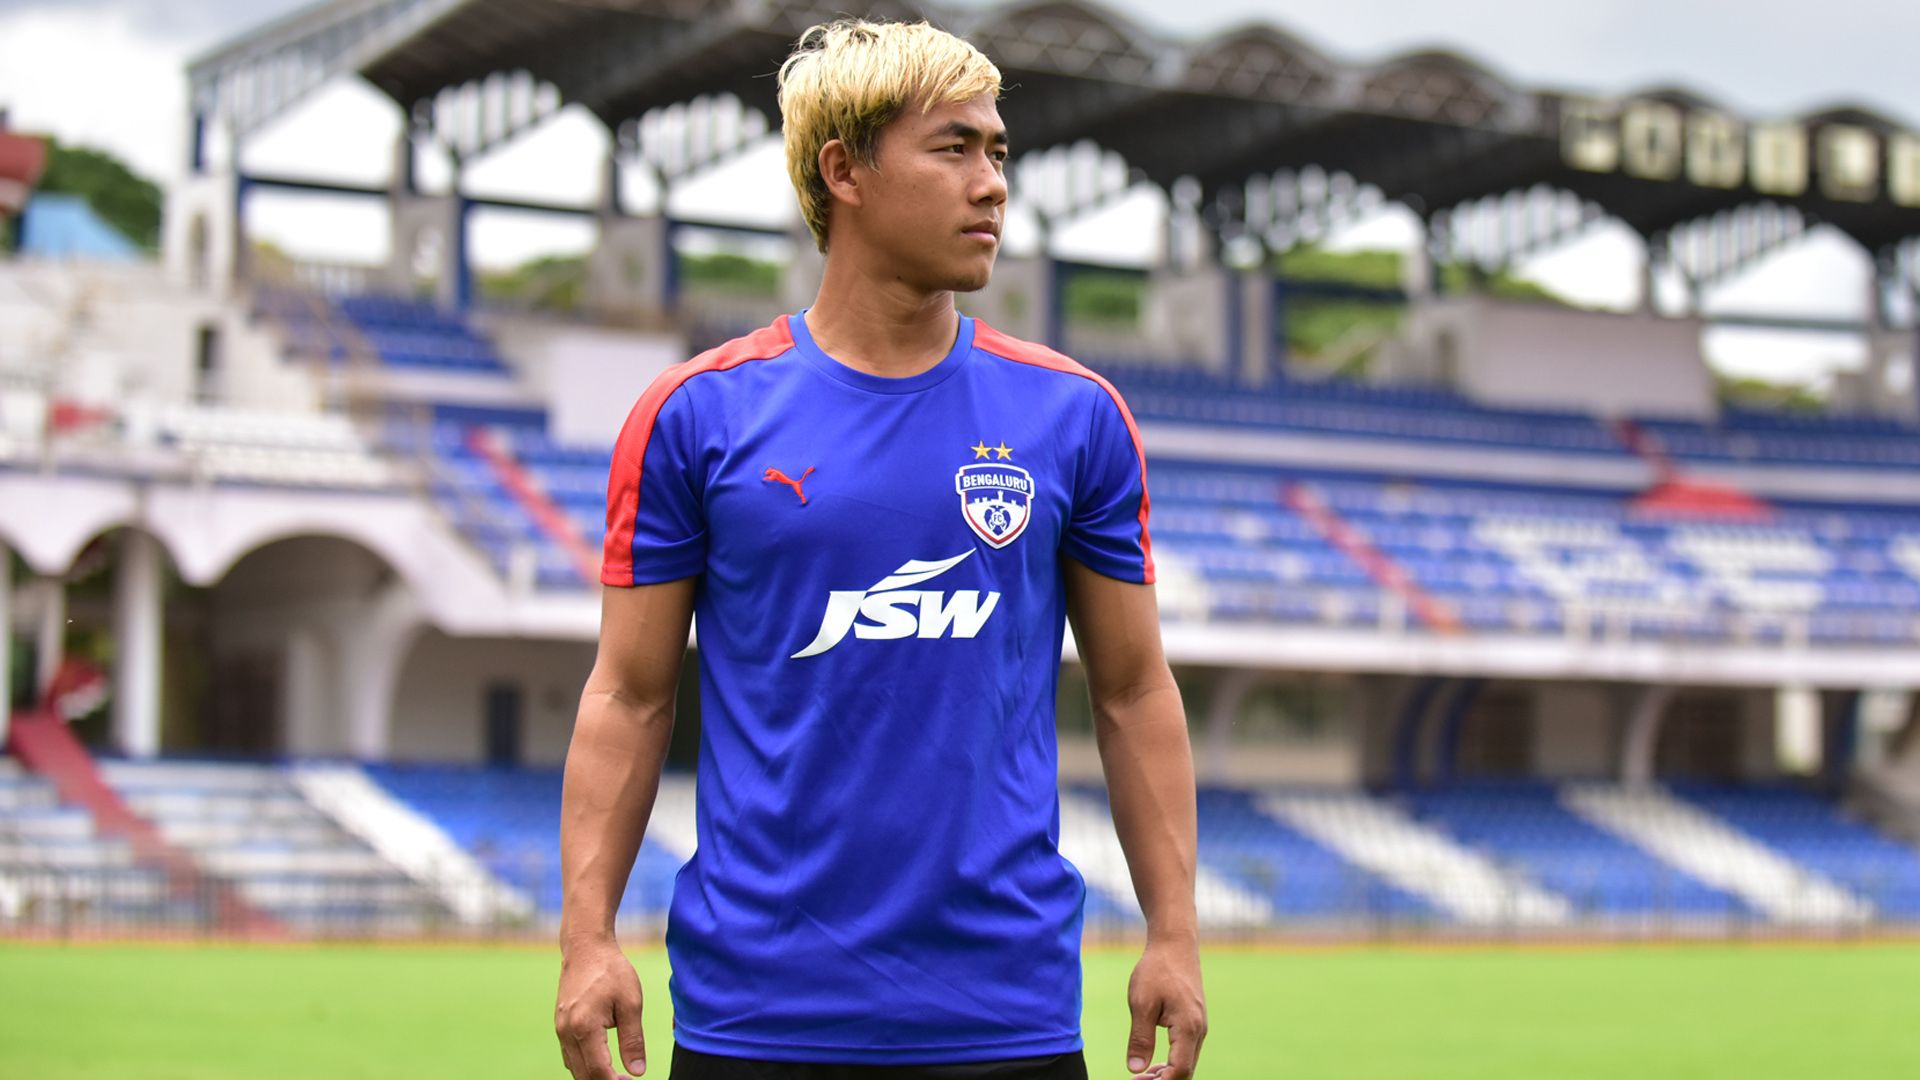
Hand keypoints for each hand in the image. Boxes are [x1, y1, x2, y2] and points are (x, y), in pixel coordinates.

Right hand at [555, 934, 648, 1078]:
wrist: (586, 947)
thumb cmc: (611, 971)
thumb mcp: (631, 1003)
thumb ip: (633, 1040)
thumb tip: (637, 1071)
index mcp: (585, 1026)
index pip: (598, 1071)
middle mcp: (567, 1031)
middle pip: (583, 1074)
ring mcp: (560, 1029)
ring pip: (574, 1067)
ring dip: (594, 1076)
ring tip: (618, 1075)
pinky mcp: (560, 1025)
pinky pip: (570, 1055)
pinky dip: (584, 1065)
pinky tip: (603, 1061)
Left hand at [1124, 934, 1206, 1079]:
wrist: (1174, 943)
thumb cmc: (1157, 969)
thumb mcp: (1141, 1003)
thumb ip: (1140, 1038)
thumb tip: (1136, 1069)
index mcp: (1188, 1028)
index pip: (1180, 1070)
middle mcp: (1199, 1030)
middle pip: (1186, 1071)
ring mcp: (1200, 1026)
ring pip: (1188, 1062)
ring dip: (1168, 1074)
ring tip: (1143, 1078)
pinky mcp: (1195, 1021)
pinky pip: (1187, 1051)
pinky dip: (1173, 1062)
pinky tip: (1154, 1064)